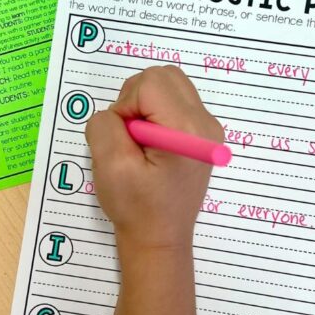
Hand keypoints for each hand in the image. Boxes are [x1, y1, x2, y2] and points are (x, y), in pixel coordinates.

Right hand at [85, 66, 222, 248]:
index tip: (124, 139)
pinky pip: (175, 101)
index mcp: (187, 130)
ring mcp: (208, 128)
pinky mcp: (203, 134)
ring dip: (145, 104)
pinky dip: (156, 113)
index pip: (149, 83)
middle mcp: (206, 123)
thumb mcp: (110, 165)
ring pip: (169, 84)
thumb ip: (106, 125)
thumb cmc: (136, 207)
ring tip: (140, 141)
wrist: (159, 238)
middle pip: (163, 76)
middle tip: (130, 137)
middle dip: (136, 99)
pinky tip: (152, 144)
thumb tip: (119, 113)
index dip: (125, 105)